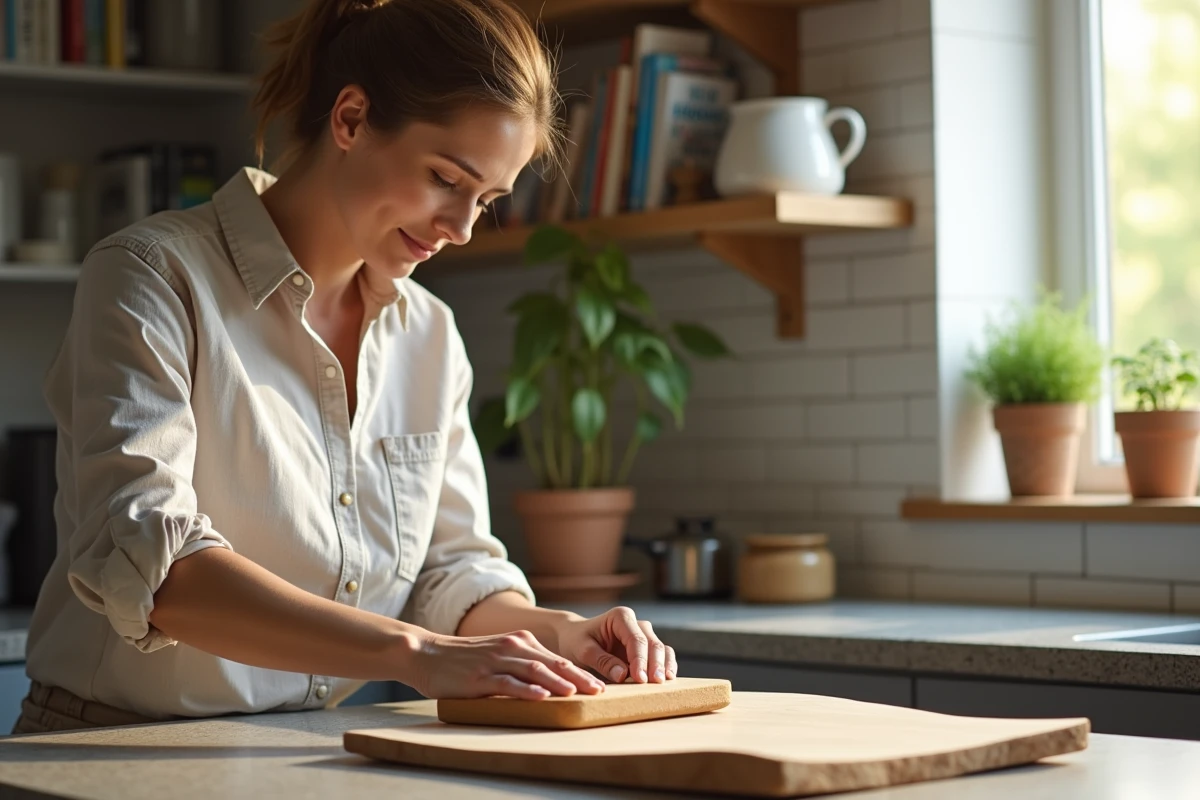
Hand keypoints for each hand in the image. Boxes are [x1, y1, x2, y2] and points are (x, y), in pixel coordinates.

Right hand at [406, 629, 605, 700]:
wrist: (427, 654)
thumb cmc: (464, 660)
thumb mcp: (498, 655)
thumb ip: (521, 664)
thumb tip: (549, 684)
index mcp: (519, 641)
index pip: (556, 657)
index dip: (579, 671)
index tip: (599, 685)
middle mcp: (512, 647)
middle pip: (552, 662)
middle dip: (578, 677)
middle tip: (598, 691)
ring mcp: (496, 661)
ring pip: (534, 671)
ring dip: (557, 682)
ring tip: (577, 693)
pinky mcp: (480, 677)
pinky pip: (508, 683)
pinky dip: (527, 690)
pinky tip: (542, 697)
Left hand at [552, 606, 676, 684]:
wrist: (574, 638)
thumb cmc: (576, 641)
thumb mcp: (583, 650)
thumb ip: (602, 661)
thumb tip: (622, 675)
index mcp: (620, 617)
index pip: (635, 639)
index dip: (640, 659)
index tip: (640, 679)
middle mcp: (635, 623)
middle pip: (652, 643)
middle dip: (655, 663)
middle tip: (656, 683)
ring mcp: (642, 635)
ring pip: (661, 648)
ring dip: (663, 665)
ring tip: (664, 682)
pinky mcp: (645, 648)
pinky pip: (662, 655)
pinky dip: (665, 666)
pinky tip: (667, 679)